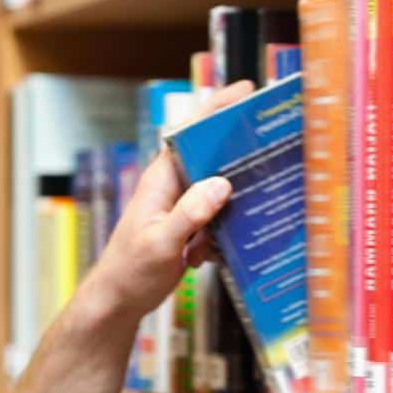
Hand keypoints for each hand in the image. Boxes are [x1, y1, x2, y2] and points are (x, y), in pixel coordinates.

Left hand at [85, 80, 254, 319]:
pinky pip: (217, 220)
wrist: (117, 301)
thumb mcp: (160, 243)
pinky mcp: (189, 229)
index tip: (247, 91)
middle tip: (275, 149)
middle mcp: (173, 187)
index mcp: (162, 180)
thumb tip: (221, 183)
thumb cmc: (130, 271)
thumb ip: (189, 214)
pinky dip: (224, 234)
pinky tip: (216, 254)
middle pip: (212, 158)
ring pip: (220, 192)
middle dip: (241, 155)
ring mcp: (182, 208)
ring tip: (254, 211)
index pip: (190, 133)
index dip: (217, 109)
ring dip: (235, 206)